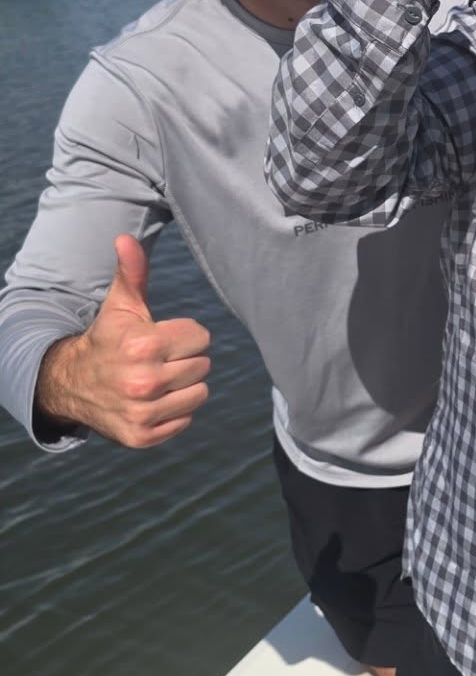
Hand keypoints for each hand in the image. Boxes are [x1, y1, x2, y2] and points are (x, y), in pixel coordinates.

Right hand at [35, 236, 211, 447]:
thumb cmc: (109, 339)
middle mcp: (144, 381)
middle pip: (203, 366)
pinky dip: (174, 411)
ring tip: (157, 380)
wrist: (72, 384)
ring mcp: (143, 412)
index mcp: (143, 345)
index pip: (201, 337)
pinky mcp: (143, 436)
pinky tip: (152, 401)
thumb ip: (131, 273)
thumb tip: (126, 238)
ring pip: (200, 393)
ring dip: (184, 386)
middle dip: (185, 360)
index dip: (185, 335)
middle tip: (157, 360)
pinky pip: (186, 419)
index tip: (162, 338)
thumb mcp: (120, 306)